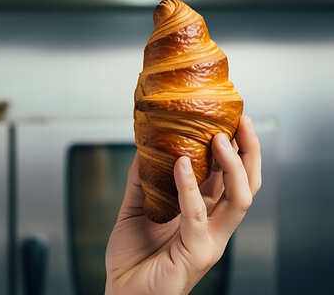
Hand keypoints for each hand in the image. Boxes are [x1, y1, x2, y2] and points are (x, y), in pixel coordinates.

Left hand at [104, 115, 261, 294]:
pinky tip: (180, 164)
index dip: (236, 150)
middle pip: (247, 185)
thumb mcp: (135, 211)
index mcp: (202, 215)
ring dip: (231, 166)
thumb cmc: (131, 260)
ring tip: (218, 139)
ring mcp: (210, 240)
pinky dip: (189, 187)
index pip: (228, 178)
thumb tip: (144, 148)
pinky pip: (197, 215)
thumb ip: (142, 182)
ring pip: (239, 199)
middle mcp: (212, 226)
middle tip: (241, 123)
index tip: (232, 120)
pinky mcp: (197, 253)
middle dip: (249, 153)